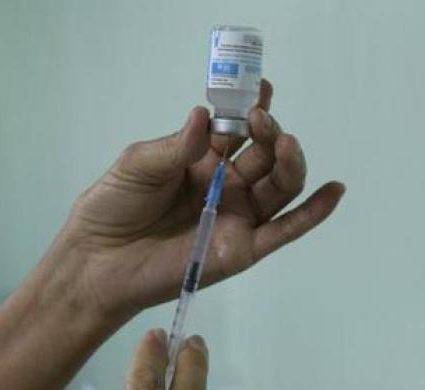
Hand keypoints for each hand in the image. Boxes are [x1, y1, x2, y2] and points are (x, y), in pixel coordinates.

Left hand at [58, 80, 344, 321]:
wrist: (97, 262)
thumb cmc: (111, 208)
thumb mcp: (136, 166)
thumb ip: (174, 146)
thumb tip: (206, 116)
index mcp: (201, 160)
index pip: (237, 130)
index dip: (250, 107)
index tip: (259, 86)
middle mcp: (225, 186)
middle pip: (265, 155)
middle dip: (269, 131)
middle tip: (258, 117)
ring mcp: (236, 216)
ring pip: (280, 186)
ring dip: (290, 161)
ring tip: (284, 142)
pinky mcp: (240, 249)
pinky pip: (284, 230)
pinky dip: (313, 212)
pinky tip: (333, 190)